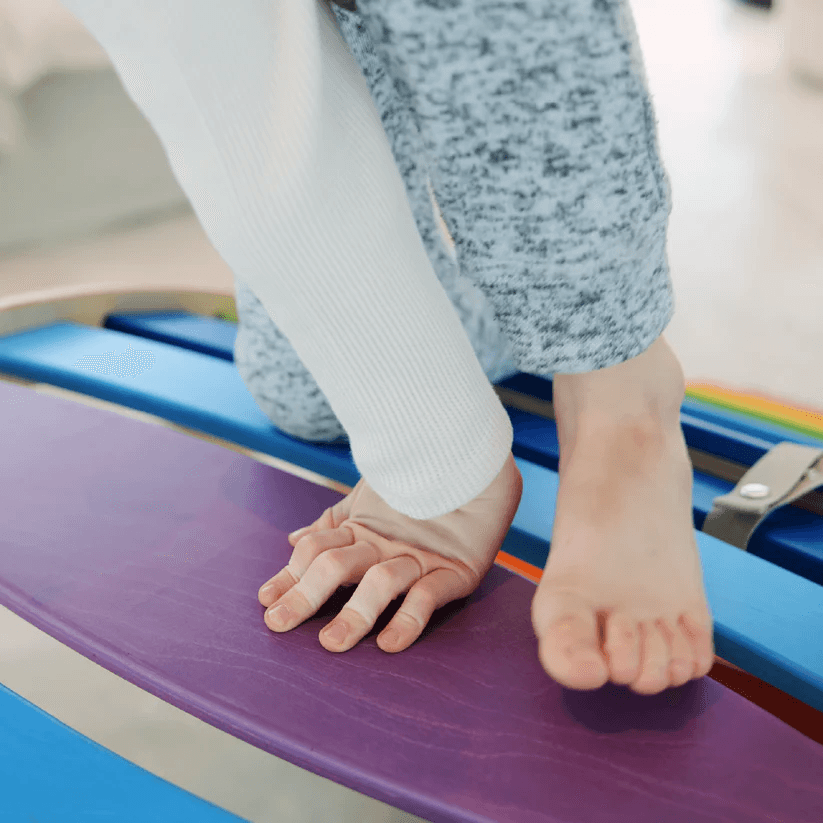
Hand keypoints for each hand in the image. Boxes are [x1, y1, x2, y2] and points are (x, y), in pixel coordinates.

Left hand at [257, 452, 521, 652]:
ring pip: (379, 582)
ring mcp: (419, 557)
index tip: (265, 599)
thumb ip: (334, 523)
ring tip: (332, 643)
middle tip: (279, 622)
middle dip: (305, 595)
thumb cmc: (420, 491)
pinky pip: (428, 595)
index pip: (316, 550)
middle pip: (336, 566)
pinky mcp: (456, 570)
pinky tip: (389, 643)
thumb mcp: (369, 504)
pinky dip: (408, 618)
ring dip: (354, 614)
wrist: (481, 471)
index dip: (290, 572)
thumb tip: (293, 539)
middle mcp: (384, 544)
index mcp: (363, 529)